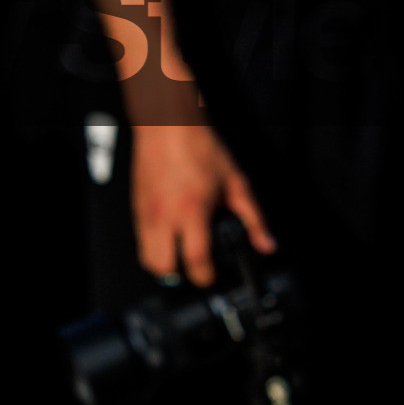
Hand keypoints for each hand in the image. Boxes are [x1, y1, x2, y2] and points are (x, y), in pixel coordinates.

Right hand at [130, 123, 275, 286]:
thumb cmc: (200, 149)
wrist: (167, 128)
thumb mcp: (236, 183)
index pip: (195, 259)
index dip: (205, 276)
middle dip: (179, 276)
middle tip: (194, 270)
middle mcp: (165, 216)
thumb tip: (267, 244)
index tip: (212, 277)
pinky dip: (154, 246)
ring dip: (163, 264)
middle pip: (162, 267)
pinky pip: (140, 240)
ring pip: (146, 258)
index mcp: (192, 211)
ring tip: (180, 256)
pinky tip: (170, 236)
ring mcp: (146, 213)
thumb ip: (254, 218)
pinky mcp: (136, 208)